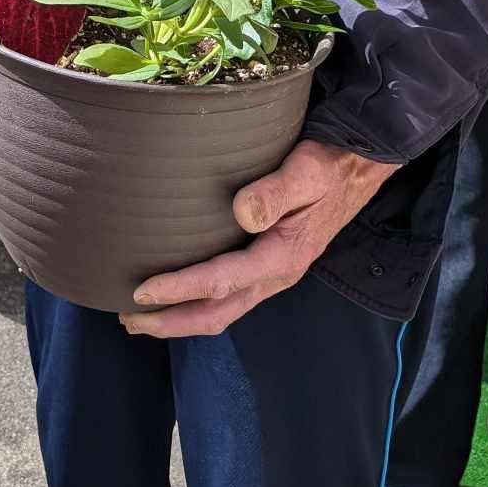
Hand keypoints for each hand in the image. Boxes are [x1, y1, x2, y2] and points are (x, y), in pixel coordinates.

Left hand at [121, 139, 397, 337]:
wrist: (359, 168)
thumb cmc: (329, 165)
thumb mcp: (307, 171)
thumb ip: (275, 191)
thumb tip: (242, 214)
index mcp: (282, 256)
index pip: (221, 282)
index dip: (179, 289)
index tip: (141, 290)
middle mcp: (276, 274)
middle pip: (217, 312)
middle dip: (171, 321)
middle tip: (127, 319)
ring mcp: (273, 274)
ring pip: (222, 310)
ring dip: (181, 317)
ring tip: (142, 316)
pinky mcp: (269, 265)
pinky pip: (230, 295)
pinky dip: (198, 302)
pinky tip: (178, 293)